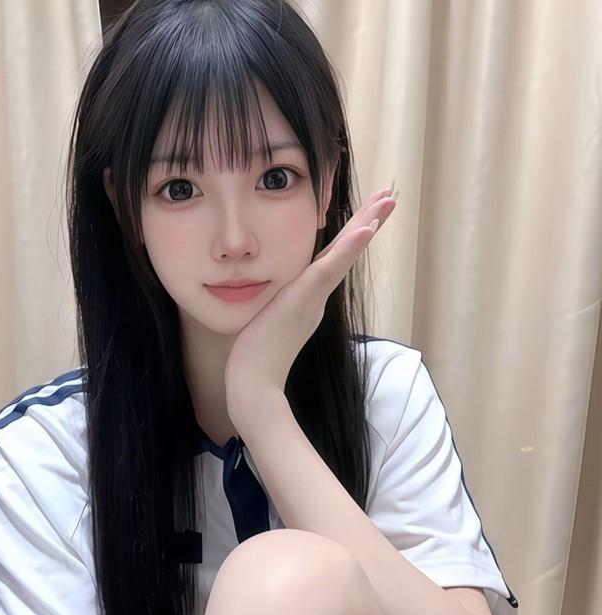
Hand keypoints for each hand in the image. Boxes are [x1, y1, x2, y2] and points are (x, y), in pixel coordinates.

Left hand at [224, 186, 396, 423]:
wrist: (254, 387)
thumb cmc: (255, 360)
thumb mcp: (265, 322)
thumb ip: (273, 308)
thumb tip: (269, 302)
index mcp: (308, 298)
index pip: (331, 258)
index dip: (350, 235)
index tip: (368, 213)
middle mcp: (316, 297)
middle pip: (345, 251)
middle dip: (368, 221)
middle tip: (392, 196)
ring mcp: (313, 298)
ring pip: (343, 254)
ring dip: (367, 225)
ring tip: (388, 201)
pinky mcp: (304, 300)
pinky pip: (328, 269)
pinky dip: (349, 249)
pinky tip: (366, 229)